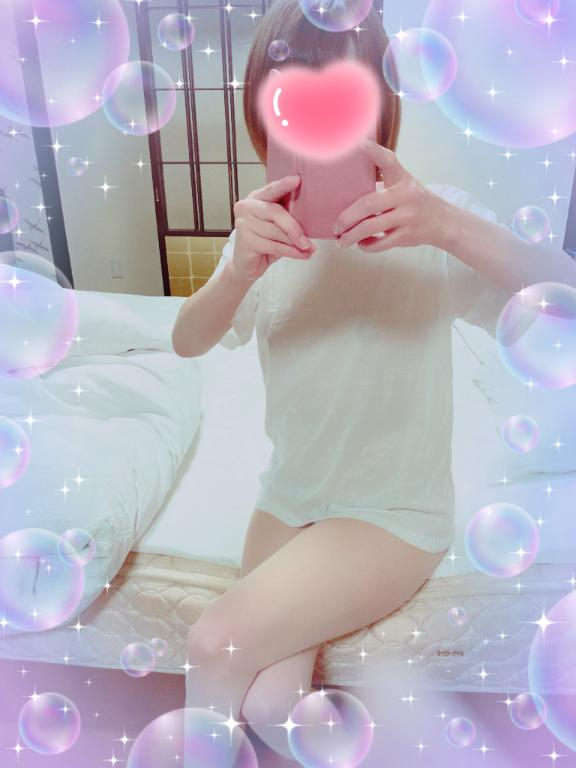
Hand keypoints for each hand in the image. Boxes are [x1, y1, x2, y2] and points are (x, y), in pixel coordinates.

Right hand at [229, 175, 315, 283]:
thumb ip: (287, 217)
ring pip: (276, 231)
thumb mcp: (278, 226)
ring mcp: (243, 223)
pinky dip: (291, 252)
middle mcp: (246, 207)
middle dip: (295, 228)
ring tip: (308, 249)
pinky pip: (274, 245)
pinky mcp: (245, 240)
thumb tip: (312, 217)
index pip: (271, 189)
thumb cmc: (265, 243)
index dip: (284, 185)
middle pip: (276, 212)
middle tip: (309, 241)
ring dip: (295, 243)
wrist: (246, 266)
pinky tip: (301, 255)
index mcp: (256, 198)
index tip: (297, 180)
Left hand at [331, 138, 450, 251]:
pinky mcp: (407, 235)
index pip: (388, 161)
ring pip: (371, 227)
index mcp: (401, 178)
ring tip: (341, 241)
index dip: (374, 151)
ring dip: (352, 236)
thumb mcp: (403, 183)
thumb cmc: (413, 200)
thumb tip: (344, 183)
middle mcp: (405, 195)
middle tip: (335, 227)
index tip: (360, 143)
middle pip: (369, 204)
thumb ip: (381, 181)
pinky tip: (361, 244)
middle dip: (347, 217)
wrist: (442, 221)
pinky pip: (381, 243)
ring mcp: (407, 216)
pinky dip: (367, 246)